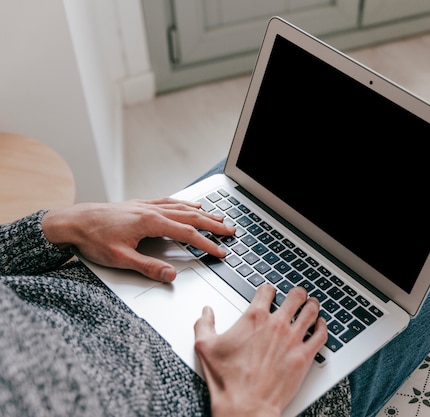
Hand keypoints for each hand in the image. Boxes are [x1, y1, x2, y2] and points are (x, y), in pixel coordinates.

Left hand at [41, 197, 234, 281]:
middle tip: (231, 231)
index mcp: (150, 222)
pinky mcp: (140, 204)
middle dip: (214, 224)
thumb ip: (148, 267)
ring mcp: (146, 205)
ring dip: (203, 212)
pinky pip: (170, 201)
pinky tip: (191, 204)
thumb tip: (171, 275)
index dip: (207, 244)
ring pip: (182, 207)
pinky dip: (185, 203)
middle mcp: (151, 210)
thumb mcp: (120, 259)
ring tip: (219, 217)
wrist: (72, 222)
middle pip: (191, 216)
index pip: (188, 233)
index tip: (220, 252)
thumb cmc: (92, 239)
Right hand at [194, 285, 327, 416]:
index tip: (269, 292)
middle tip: (298, 294)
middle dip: (297, 293)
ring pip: (311, 311)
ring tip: (312, 304)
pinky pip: (321, 334)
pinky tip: (321, 325)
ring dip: (312, 305)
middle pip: (295, 296)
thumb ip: (204, 324)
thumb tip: (206, 312)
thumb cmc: (227, 379)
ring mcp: (293, 339)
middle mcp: (276, 324)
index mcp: (254, 318)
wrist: (245, 405)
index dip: (268, 289)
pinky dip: (323, 326)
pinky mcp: (304, 355)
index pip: (267, 290)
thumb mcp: (205, 347)